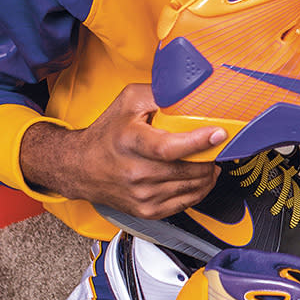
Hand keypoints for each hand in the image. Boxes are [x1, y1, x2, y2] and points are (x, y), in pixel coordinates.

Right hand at [19, 84, 226, 219]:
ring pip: (192, 187)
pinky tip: (200, 176)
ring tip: (210, 159)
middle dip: (210, 157)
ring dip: (208, 173)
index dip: (198, 141)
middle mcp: (135, 172)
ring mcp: (142, 195)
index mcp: (130, 142)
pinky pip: (186, 203)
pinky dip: (200, 189)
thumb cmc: (108, 132)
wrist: (80, 167)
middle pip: (188, 170)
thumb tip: (190, 89)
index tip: (219, 134)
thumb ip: (160, 93)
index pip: (169, 147)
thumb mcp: (129, 101)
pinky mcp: (147, 210)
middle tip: (216, 146)